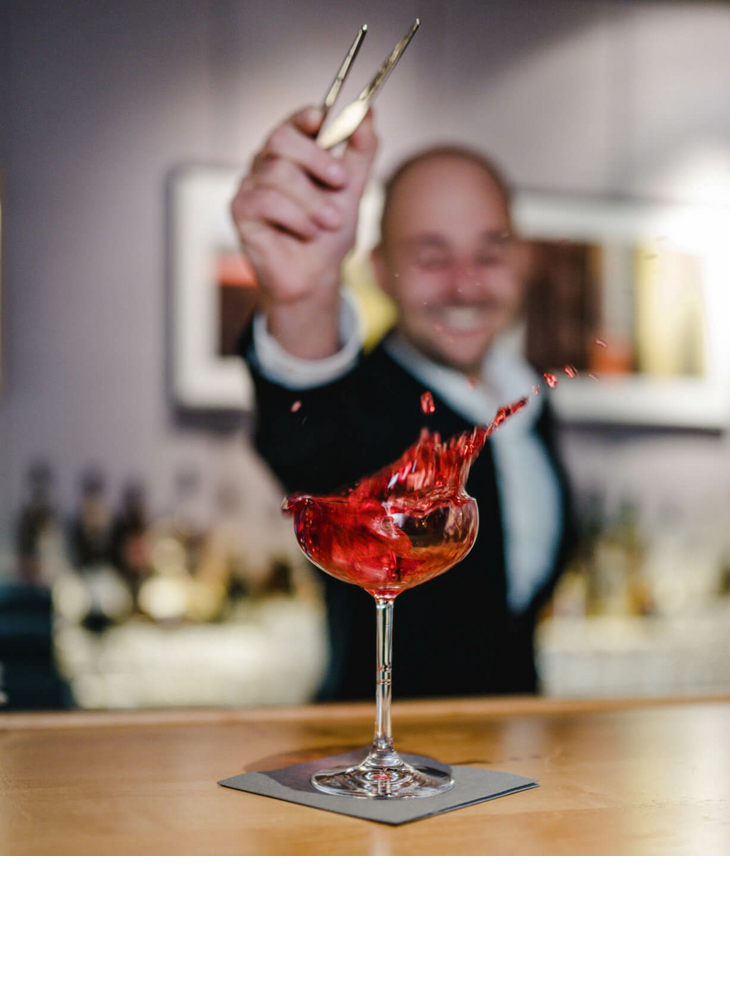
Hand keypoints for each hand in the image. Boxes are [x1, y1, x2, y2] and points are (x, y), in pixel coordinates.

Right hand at [231, 106, 377, 353]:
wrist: (315, 277)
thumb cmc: (329, 234)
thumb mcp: (353, 190)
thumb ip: (361, 152)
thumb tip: (368, 112)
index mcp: (293, 155)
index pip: (293, 123)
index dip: (305, 117)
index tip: (322, 118)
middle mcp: (267, 164)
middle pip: (281, 138)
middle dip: (316, 159)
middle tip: (341, 182)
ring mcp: (250, 185)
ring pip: (278, 173)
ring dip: (312, 200)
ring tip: (328, 222)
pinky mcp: (240, 210)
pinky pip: (267, 201)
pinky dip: (296, 218)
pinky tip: (307, 232)